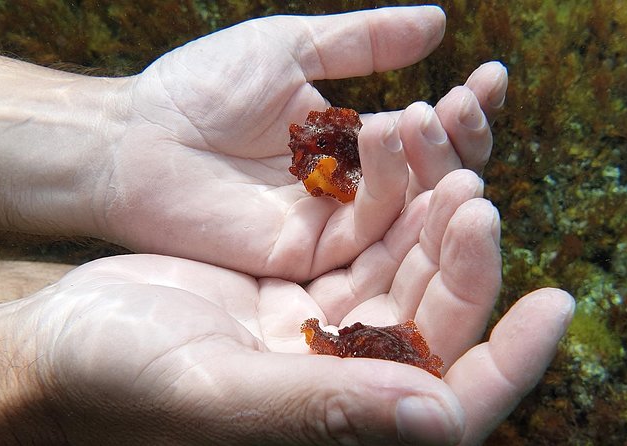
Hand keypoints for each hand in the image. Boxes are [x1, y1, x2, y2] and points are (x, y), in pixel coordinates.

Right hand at [0, 171, 572, 444]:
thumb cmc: (120, 382)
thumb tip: (442, 420)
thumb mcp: (217, 394)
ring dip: (428, 221)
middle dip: (463, 263)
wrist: (65, 342)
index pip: (451, 401)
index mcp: (337, 421)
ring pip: (402, 272)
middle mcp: (343, 379)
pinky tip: (393, 162)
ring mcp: (322, 331)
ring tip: (445, 167)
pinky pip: (360, 243)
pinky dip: (382, 204)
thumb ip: (324, 409)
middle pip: (434, 321)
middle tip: (477, 199)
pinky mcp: (297, 287)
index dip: (509, 359)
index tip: (553, 306)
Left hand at [96, 7, 506, 279]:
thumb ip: (362, 42)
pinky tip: (408, 150)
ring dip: (431, 163)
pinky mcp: (305, 257)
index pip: (423, 136)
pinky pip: (366, 234)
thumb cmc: (201, 87)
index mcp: (347, 144)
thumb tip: (439, 22)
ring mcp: (328, 227)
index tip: (491, 77)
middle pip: (426, 178)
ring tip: (437, 115)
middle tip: (467, 100)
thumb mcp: (290, 47)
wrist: (135, 138)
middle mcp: (347, 191)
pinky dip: (395, 197)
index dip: (461, 110)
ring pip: (406, 208)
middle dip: (456, 139)